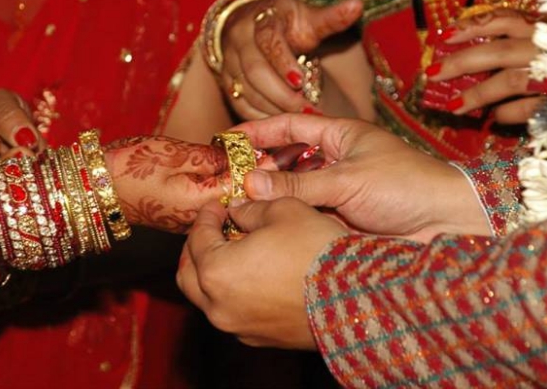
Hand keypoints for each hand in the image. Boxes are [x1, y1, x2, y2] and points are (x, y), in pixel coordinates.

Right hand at [103, 136, 311, 232]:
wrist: (94, 186)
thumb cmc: (128, 167)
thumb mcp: (173, 153)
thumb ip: (212, 158)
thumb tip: (245, 157)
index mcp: (199, 203)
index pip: (245, 188)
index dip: (266, 168)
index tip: (286, 152)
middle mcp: (199, 218)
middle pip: (241, 199)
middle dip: (262, 178)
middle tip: (288, 157)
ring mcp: (190, 219)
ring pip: (230, 202)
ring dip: (248, 183)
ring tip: (273, 161)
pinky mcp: (182, 215)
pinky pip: (214, 203)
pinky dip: (229, 188)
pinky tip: (237, 171)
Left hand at [176, 199, 343, 348]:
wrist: (357, 299)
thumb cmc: (317, 250)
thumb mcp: (283, 210)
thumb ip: (251, 208)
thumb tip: (237, 211)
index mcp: (216, 272)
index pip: (197, 238)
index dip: (206, 216)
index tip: (217, 206)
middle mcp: (219, 307)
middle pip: (189, 275)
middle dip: (197, 248)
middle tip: (212, 229)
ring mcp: (239, 328)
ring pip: (209, 299)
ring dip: (213, 273)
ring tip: (233, 251)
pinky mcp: (261, 339)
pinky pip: (234, 313)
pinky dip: (234, 293)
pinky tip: (255, 275)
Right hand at [220, 0, 361, 119]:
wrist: (255, 26)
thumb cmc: (287, 24)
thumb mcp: (308, 18)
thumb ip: (331, 18)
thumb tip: (357, 5)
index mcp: (261, 19)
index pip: (268, 41)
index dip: (283, 62)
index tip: (302, 82)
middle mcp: (239, 40)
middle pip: (254, 71)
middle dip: (280, 94)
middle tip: (307, 109)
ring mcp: (229, 63)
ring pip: (245, 91)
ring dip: (272, 108)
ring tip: (298, 117)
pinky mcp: (227, 83)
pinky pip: (239, 105)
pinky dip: (260, 116)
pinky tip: (280, 123)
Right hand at [235, 114, 490, 242]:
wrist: (447, 223)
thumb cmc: (408, 186)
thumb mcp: (349, 180)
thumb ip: (299, 184)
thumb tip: (251, 183)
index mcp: (340, 136)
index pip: (289, 126)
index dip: (258, 131)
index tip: (227, 139)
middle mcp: (335, 160)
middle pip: (286, 158)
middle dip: (257, 166)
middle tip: (227, 179)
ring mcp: (337, 190)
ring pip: (292, 189)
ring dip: (268, 194)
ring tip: (239, 203)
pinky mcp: (340, 218)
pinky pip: (304, 213)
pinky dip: (284, 217)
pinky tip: (264, 223)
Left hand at [428, 9, 540, 122]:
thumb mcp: (544, 42)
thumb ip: (514, 44)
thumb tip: (465, 58)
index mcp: (543, 27)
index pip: (505, 19)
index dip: (473, 25)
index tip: (445, 35)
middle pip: (499, 51)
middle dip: (461, 62)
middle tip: (433, 74)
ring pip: (508, 81)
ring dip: (477, 94)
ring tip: (452, 106)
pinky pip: (525, 108)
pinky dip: (506, 113)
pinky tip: (494, 116)